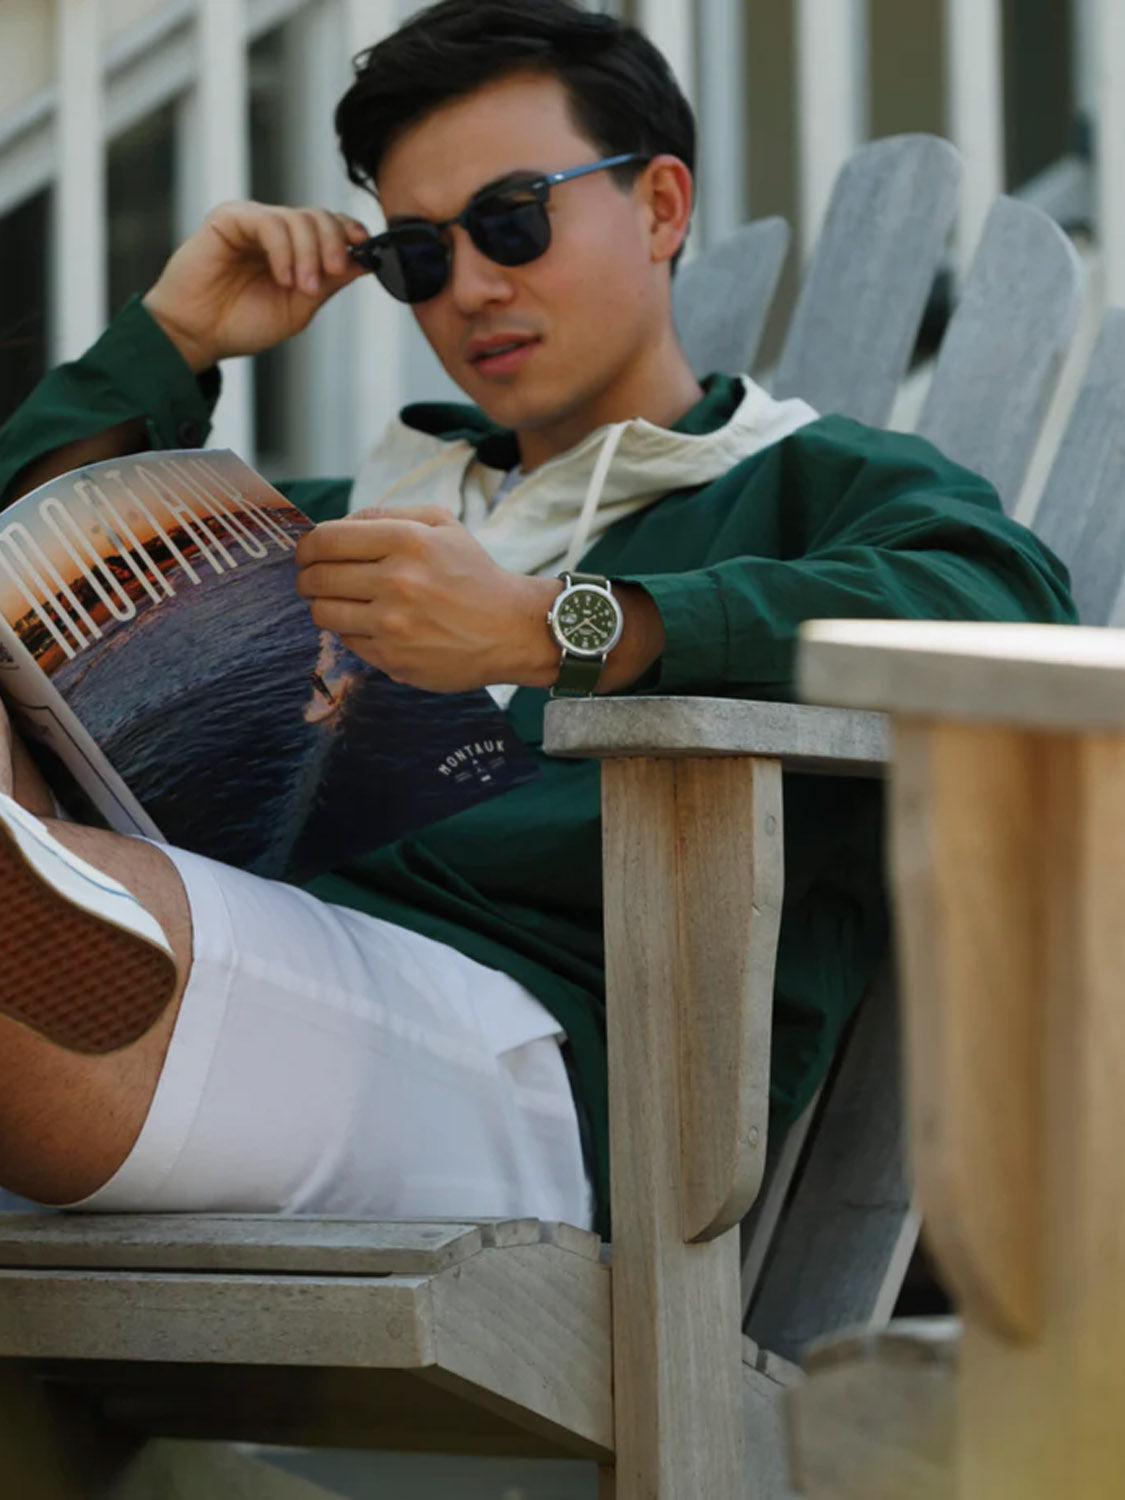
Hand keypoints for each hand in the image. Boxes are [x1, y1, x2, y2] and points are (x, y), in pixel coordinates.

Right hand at [142, 201, 371, 372]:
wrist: (198, 334)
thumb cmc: (241, 324)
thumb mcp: (298, 308)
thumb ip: (328, 283)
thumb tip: (365, 262)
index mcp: (295, 251)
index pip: (330, 227)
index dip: (351, 232)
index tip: (366, 248)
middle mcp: (276, 232)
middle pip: (319, 217)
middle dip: (334, 244)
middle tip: (331, 274)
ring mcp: (253, 222)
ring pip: (299, 218)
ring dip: (309, 254)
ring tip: (301, 287)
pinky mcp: (230, 218)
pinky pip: (269, 222)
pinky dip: (284, 250)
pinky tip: (283, 277)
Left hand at [295, 506, 562, 692]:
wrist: (510, 629)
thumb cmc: (474, 574)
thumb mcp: (442, 524)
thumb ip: (387, 514)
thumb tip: (338, 525)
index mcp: (407, 541)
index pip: (326, 539)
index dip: (307, 546)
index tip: (307, 552)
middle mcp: (397, 581)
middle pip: (317, 577)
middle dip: (307, 576)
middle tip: (313, 578)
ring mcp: (392, 624)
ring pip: (323, 612)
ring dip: (323, 604)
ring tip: (340, 601)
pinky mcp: (392, 657)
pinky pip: (346, 640)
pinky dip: (350, 630)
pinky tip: (371, 624)